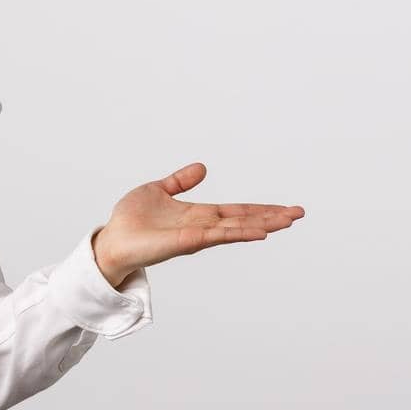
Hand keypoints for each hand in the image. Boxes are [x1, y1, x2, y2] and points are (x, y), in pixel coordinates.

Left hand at [91, 162, 303, 286]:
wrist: (111, 241)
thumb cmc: (129, 221)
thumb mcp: (157, 190)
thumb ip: (180, 181)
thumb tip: (202, 167)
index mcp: (198, 215)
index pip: (236, 211)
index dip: (260, 209)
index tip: (285, 209)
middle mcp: (202, 226)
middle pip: (244, 220)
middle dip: (271, 218)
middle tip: (299, 214)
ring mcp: (197, 235)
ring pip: (236, 228)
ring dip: (262, 224)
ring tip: (288, 221)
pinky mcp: (186, 241)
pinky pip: (217, 235)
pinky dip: (238, 233)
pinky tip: (258, 232)